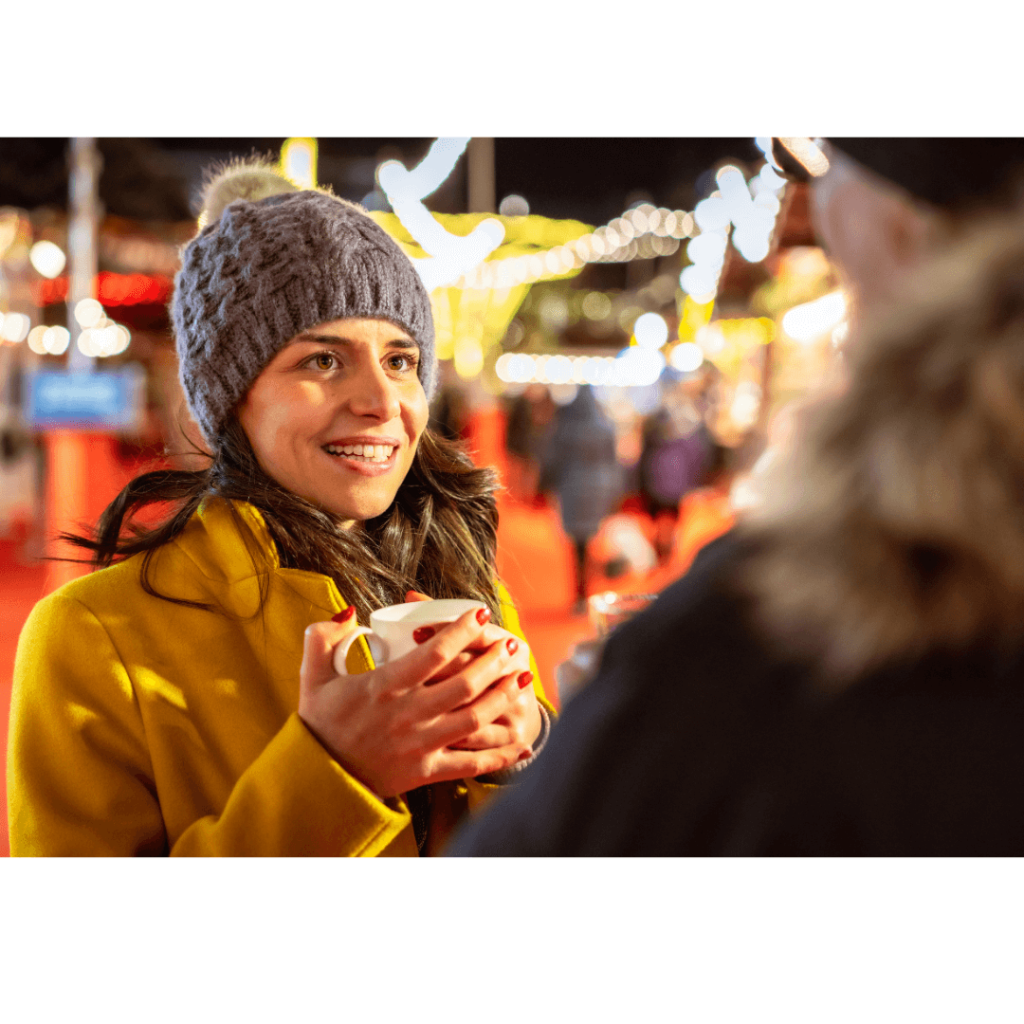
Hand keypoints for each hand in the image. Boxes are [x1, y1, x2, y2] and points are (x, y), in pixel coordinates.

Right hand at [299, 606, 530, 797]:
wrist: (316, 779)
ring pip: (474, 718)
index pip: (434, 653)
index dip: (462, 630)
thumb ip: (325, 637)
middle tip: (511, 644)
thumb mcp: (314, 676)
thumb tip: (350, 611)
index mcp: (384, 686)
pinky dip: (500, 756)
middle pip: (464, 683)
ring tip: (522, 677)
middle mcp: (407, 714)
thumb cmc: (319, 724)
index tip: (481, 613)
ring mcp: (420, 744)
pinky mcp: (426, 771)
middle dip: (495, 660)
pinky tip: (522, 744)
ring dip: (503, 696)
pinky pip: (470, 764)